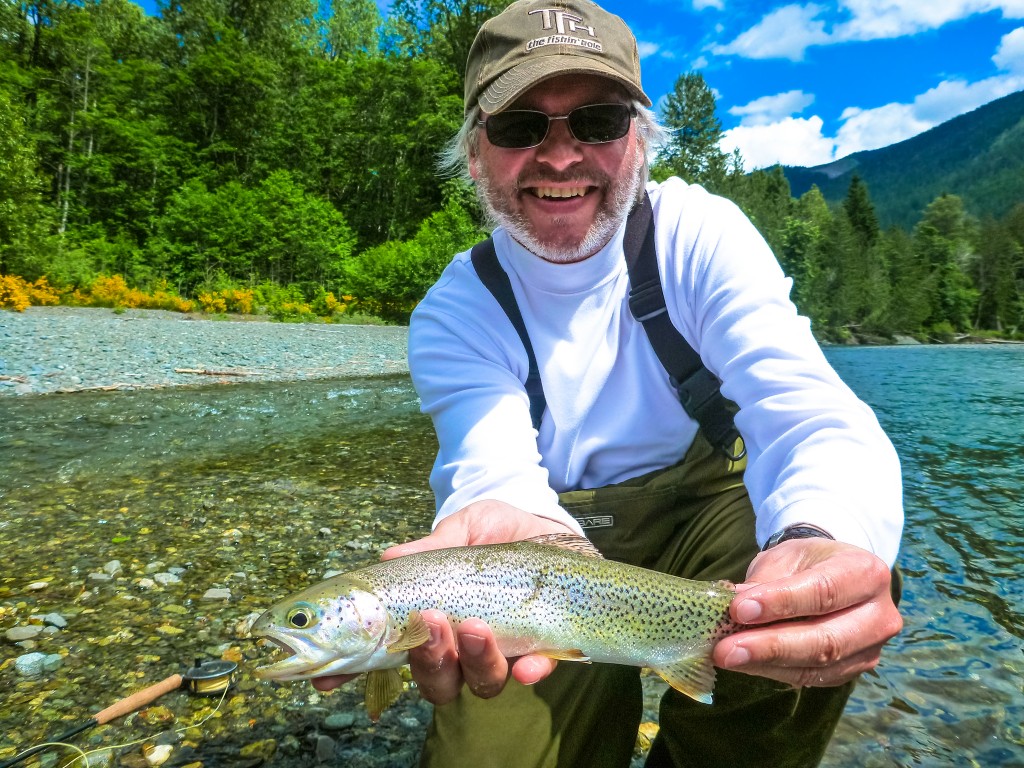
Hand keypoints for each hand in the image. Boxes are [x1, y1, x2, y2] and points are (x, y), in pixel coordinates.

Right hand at [314, 500, 573, 701]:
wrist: (548, 526)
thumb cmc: (494, 530)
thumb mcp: (462, 528)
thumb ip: (430, 546)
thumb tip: (389, 556)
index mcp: (430, 620)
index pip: (387, 654)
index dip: (353, 672)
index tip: (326, 677)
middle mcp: (460, 646)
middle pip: (433, 678)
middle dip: (426, 658)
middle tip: (430, 622)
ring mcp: (501, 652)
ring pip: (477, 683)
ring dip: (471, 660)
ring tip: (475, 625)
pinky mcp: (542, 650)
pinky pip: (532, 674)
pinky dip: (527, 672)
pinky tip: (528, 664)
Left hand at [713, 538, 901, 687]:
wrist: (833, 575)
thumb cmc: (807, 562)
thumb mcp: (786, 557)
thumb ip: (766, 580)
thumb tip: (735, 606)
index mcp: (865, 572)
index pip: (824, 591)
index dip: (781, 603)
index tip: (739, 609)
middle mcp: (879, 614)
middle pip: (826, 639)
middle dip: (771, 645)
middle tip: (726, 649)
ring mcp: (870, 649)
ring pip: (818, 664)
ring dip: (767, 663)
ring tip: (728, 657)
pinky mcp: (852, 670)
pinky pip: (811, 677)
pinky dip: (774, 671)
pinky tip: (745, 663)